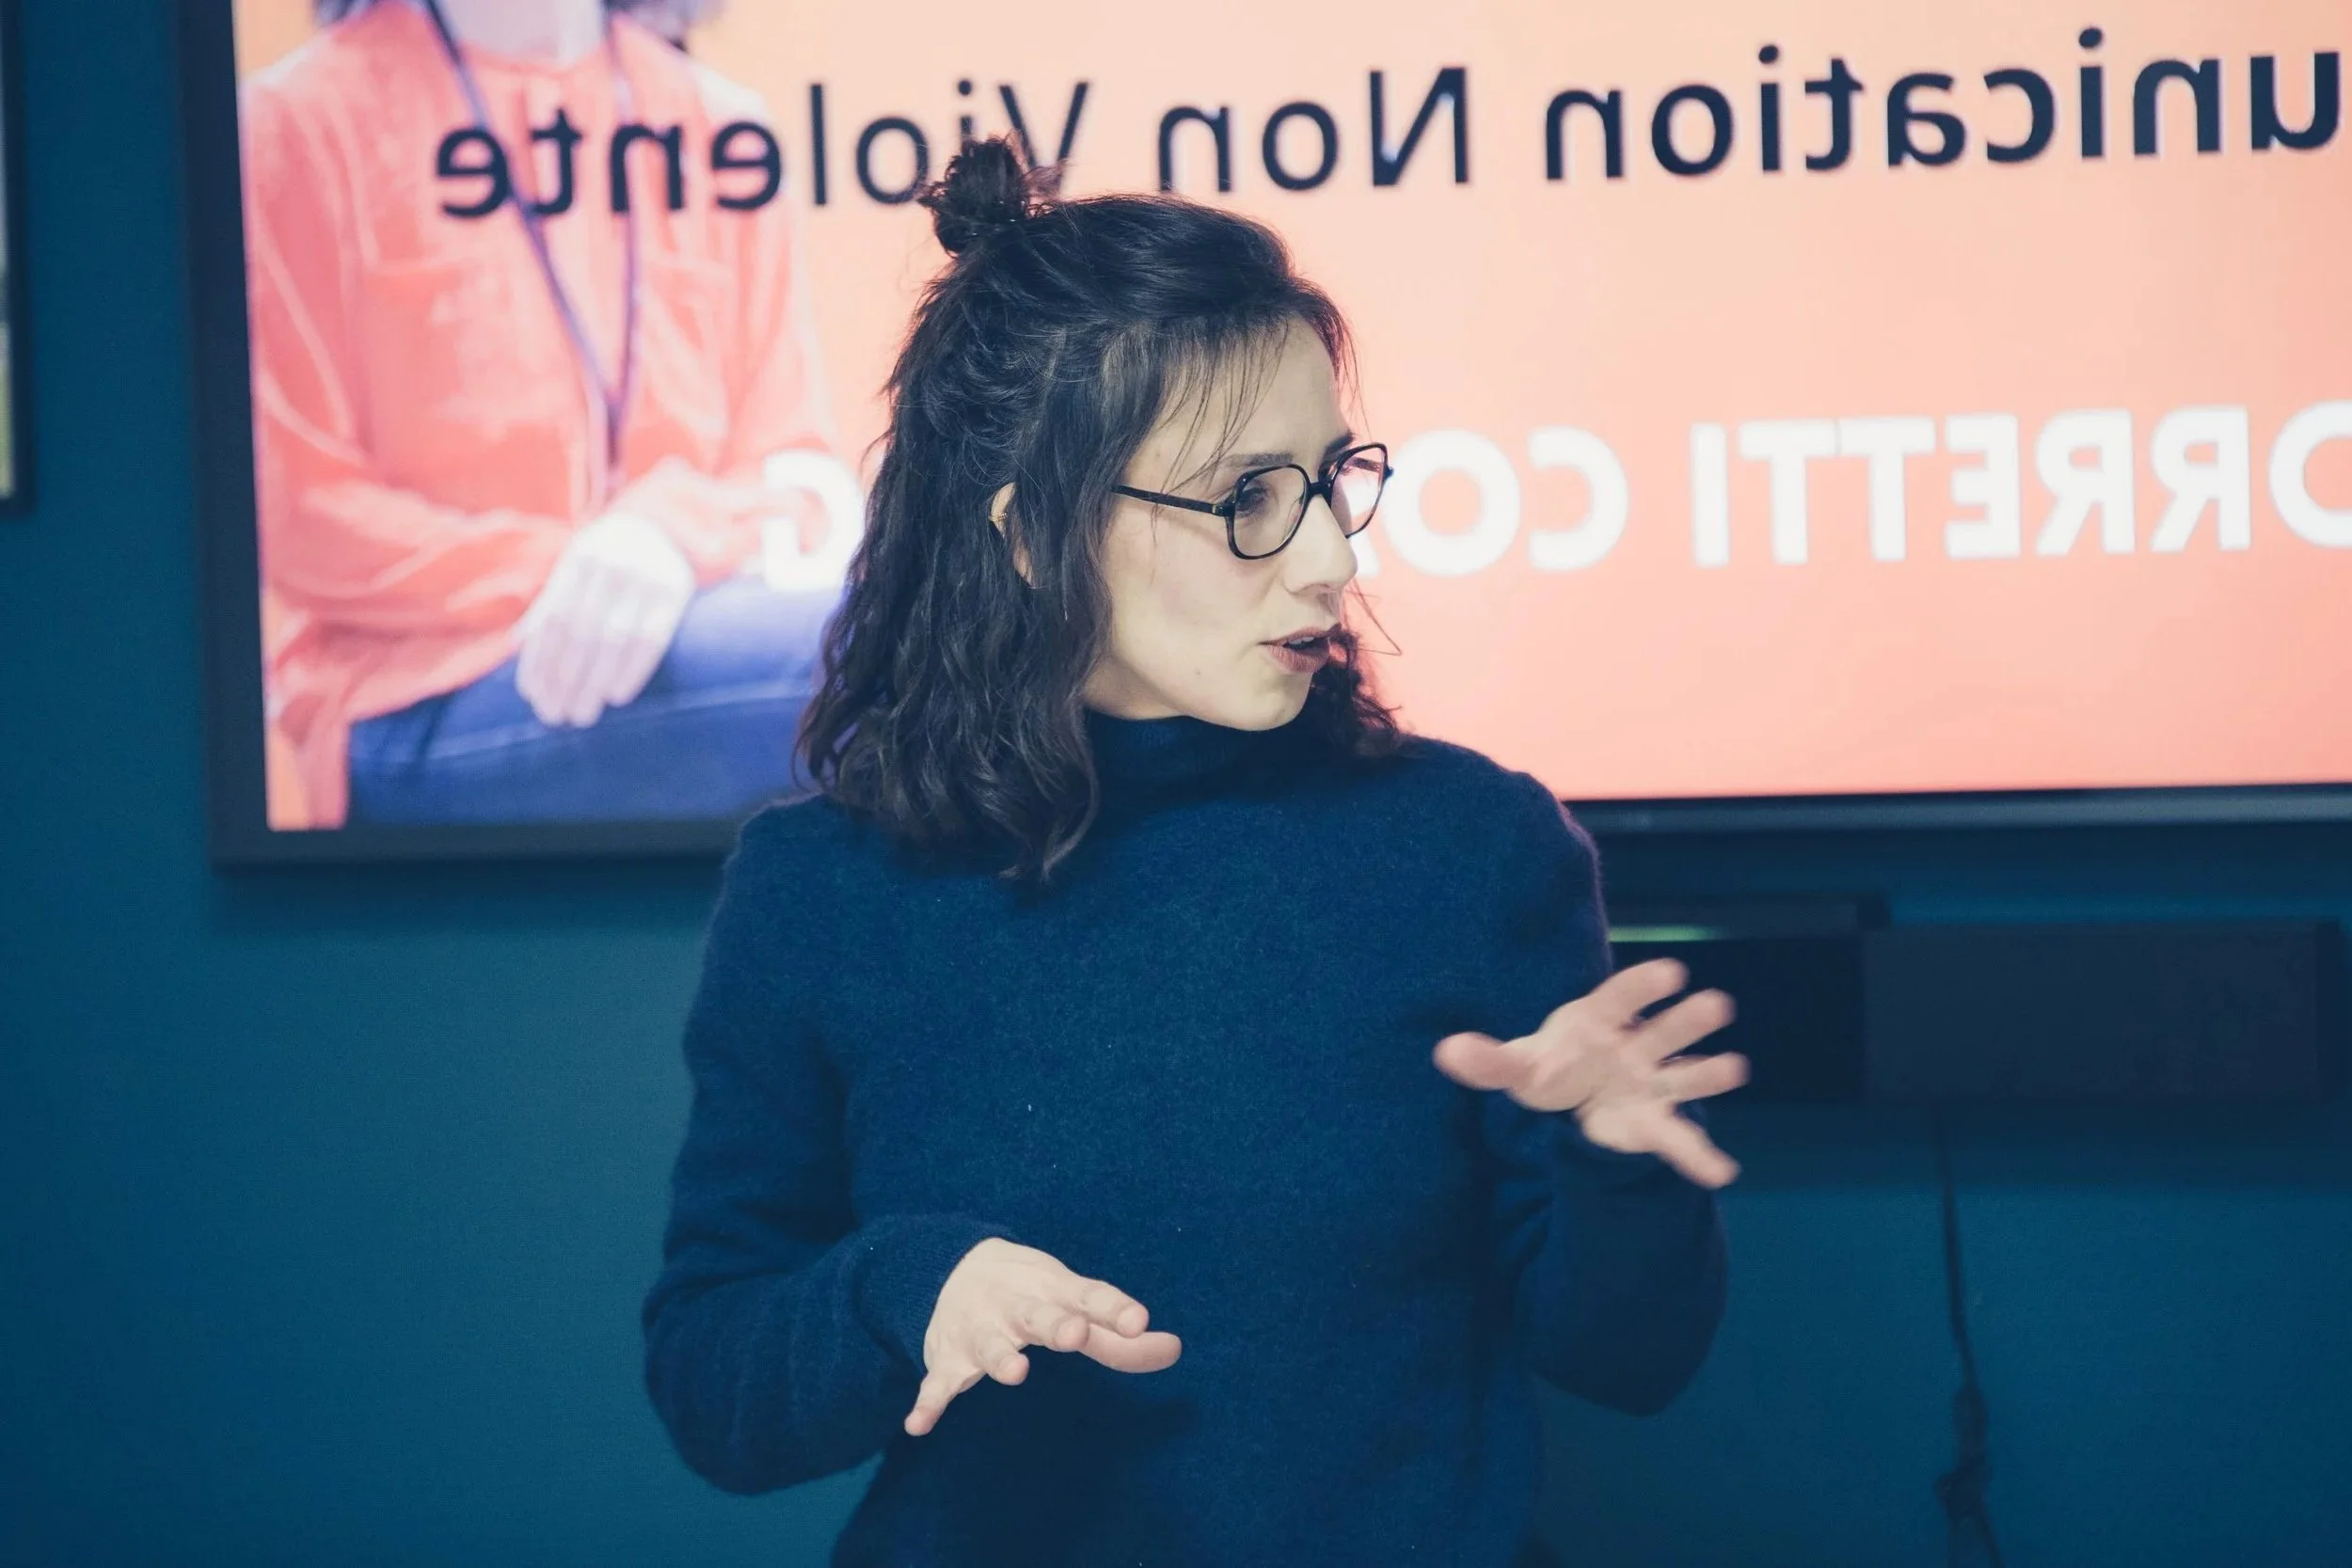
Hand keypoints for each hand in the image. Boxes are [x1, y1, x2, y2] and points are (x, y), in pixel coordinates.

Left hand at [515, 510, 694, 728]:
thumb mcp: (577, 568)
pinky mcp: (676, 592)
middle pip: (580, 633)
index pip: (554, 619)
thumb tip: (517, 646)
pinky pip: (653, 639)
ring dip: (594, 682)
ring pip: (614, 639)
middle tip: (556, 716)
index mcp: (579, 560)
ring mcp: (645, 578)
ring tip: (583, 714)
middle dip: (564, 680)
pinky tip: (616, 695)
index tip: (534, 697)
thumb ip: (551, 602)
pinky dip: (633, 671)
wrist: (666, 529)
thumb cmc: (611, 559)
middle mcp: (610, 566)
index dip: (541, 660)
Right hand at [905, 1237, 1181, 1437]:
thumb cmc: (1031, 1294)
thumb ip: (1119, 1336)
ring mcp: (980, 1330)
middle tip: (1074, 1334)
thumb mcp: (1072, 1303)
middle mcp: (1016, 1306)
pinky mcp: (948, 1357)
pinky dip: (927, 1401)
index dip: (1113, 1309)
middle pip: (1038, 1315)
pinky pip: (935, 1382)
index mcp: (1053, 1291)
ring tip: (1015, 1372)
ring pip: (989, 1344)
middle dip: (1055, 1324)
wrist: (951, 1267)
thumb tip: (1175, 1351)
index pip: (1089, 1297)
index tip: (1140, 1322)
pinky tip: (919, 1424)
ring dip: (999, 1357)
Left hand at [1431, 958, 1749, 1187]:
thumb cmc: (1549, 1066)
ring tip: (1734, 1068)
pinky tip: (1722, 1172)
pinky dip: (1699, 1157)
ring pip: (1682, 1075)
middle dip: (1687, 1019)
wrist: (1571, 1095)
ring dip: (1708, 1073)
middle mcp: (1633, 1047)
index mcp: (1598, 1023)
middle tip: (1717, 1004)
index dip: (1643, 986)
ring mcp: (1650, 1082)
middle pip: (1663, 1031)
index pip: (1620, 998)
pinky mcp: (1654, 1121)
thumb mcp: (1517, 1066)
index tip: (1671, 972)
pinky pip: (1678, 1138)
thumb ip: (1488, 1061)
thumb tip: (1447, 1052)